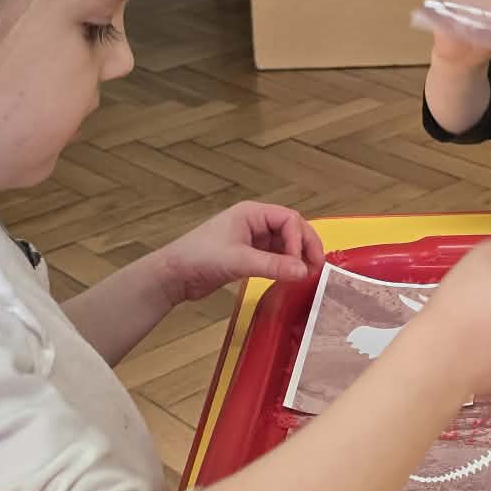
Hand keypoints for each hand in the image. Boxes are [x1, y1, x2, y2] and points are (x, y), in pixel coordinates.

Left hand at [154, 202, 324, 303]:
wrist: (174, 275)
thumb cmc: (200, 258)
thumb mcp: (239, 261)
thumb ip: (272, 266)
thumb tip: (304, 272)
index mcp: (252, 213)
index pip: (289, 219)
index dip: (299, 239)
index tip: (300, 264)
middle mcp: (254, 222)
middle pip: (291, 229)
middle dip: (305, 246)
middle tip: (316, 268)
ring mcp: (251, 239)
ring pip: (284, 244)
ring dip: (296, 257)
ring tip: (306, 275)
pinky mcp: (248, 255)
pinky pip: (274, 256)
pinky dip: (284, 266)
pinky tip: (289, 277)